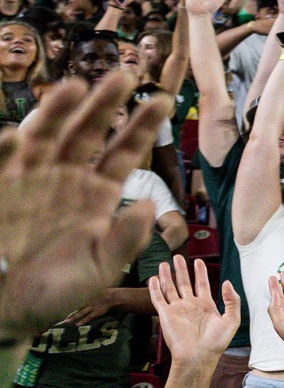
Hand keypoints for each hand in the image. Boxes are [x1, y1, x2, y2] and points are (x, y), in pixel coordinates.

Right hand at [0, 77, 166, 343]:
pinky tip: (13, 135)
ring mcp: (28, 179)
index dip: (142, 126)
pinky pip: (2, 163)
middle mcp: (64, 177)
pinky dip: (5, 148)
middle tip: (124, 74)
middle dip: (104, 103)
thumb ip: (126, 238)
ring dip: (56, 111)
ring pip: (44, 136)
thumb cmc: (56, 292)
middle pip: (86, 131)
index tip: (163, 99)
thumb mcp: (101, 268)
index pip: (123, 151)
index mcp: (96, 193)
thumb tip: (148, 208)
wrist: (8, 313)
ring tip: (74, 87)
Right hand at [146, 256, 239, 364]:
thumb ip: (232, 300)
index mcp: (206, 306)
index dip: (200, 272)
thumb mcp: (231, 319)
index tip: (198, 261)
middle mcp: (191, 305)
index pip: (202, 284)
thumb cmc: (216, 342)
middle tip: (178, 256)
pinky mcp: (166, 315)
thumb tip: (227, 282)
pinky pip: (158, 299)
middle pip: (184, 283)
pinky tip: (154, 278)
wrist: (198, 356)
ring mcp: (177, 310)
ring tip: (164, 263)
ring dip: (167, 275)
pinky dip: (155, 288)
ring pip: (170, 288)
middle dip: (182, 269)